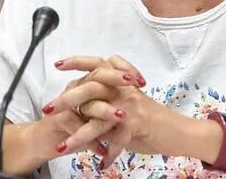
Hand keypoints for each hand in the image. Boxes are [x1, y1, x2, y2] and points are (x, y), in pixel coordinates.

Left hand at [48, 55, 181, 168]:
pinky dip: (108, 153)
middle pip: (90, 86)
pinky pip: (115, 138)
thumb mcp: (128, 105)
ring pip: (98, 116)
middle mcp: (124, 89)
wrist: (178, 131)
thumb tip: (86, 105)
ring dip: (78, 135)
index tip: (58, 64)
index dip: (77, 62)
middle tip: (47, 108)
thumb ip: (108, 102)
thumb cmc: (152, 121)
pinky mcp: (136, 122)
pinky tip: (102, 164)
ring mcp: (130, 104)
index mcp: (121, 81)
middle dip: (66, 99)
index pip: (96, 64)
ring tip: (62, 147)